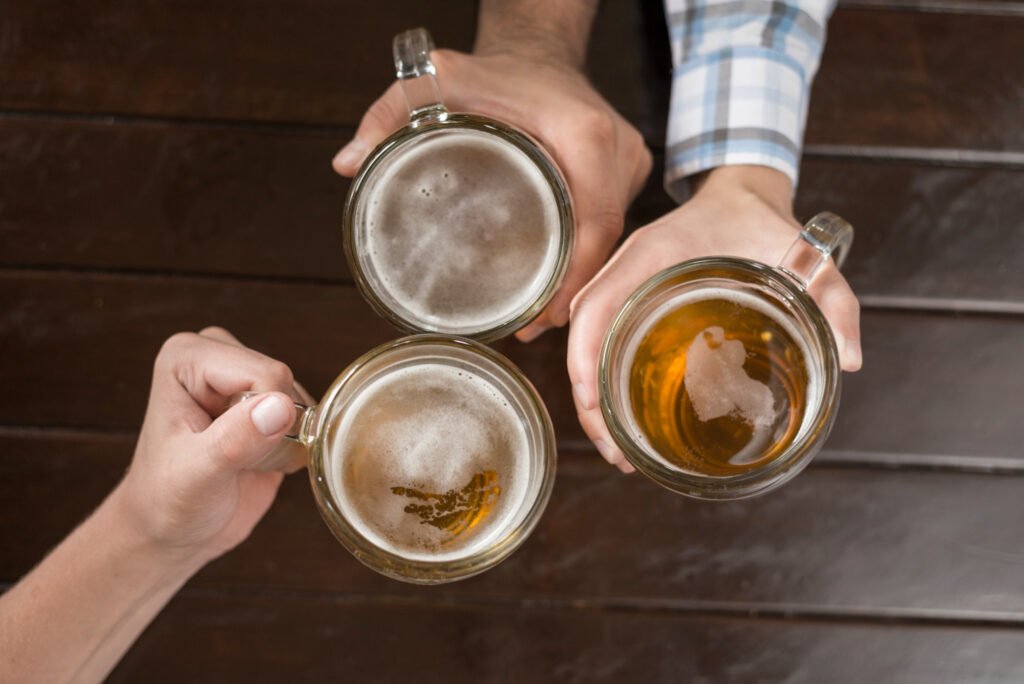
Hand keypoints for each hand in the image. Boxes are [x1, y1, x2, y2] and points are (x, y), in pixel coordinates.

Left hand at [109, 327, 308, 562]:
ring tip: (242, 462)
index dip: (261, 422)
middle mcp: (216, 356)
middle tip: (234, 460)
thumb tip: (281, 406)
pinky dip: (292, 447)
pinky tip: (259, 463)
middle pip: (284, 382)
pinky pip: (307, 416)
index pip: (264, 374)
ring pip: (300, 401)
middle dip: (273, 430)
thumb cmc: (167, 502)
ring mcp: (242, 376)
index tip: (225, 453)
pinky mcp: (266, 401)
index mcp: (188, 357)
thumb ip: (236, 440)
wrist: (171, 531)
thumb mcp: (196, 476)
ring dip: (283, 442)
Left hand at [333, 48, 651, 341]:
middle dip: (573, 291)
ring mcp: (625, 161)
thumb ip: (392, 113)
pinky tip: (561, 285)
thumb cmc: (495, 71)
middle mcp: (615, 150)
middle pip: (607, 239)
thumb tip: (349, 162)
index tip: (543, 314)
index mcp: (583, 134)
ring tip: (541, 318)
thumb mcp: (439, 81)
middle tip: (533, 328)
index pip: (596, 221)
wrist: (537, 50)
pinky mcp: (624, 170)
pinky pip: (611, 221)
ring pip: (613, 236)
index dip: (575, 276)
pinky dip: (587, 256)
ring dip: (581, 279)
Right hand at [567, 166, 862, 471]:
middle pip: (583, 335)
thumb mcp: (804, 254)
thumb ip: (833, 298)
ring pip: (588, 343)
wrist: (741, 195)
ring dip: (593, 398)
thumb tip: (849, 359)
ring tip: (620, 451)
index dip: (585, 356)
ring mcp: (625, 286)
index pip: (596, 305)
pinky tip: (626, 417)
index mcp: (653, 254)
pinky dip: (605, 381)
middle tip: (617, 453)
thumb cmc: (762, 221)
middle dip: (588, 398)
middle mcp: (628, 270)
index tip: (595, 402)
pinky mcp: (632, 301)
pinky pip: (603, 340)